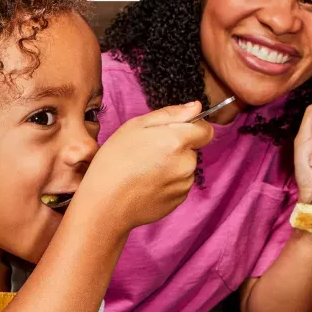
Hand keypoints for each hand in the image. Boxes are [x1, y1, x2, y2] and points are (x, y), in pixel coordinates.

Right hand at [78, 101, 213, 230]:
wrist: (105, 204)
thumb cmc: (114, 162)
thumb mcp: (135, 126)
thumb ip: (170, 114)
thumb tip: (196, 107)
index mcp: (177, 141)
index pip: (206, 131)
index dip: (192, 129)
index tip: (173, 132)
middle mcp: (187, 163)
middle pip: (192, 150)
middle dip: (176, 148)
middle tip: (148, 153)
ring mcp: (184, 184)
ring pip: (185, 168)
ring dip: (172, 166)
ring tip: (144, 171)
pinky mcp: (179, 200)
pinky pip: (179, 185)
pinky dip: (167, 183)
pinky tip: (146, 184)